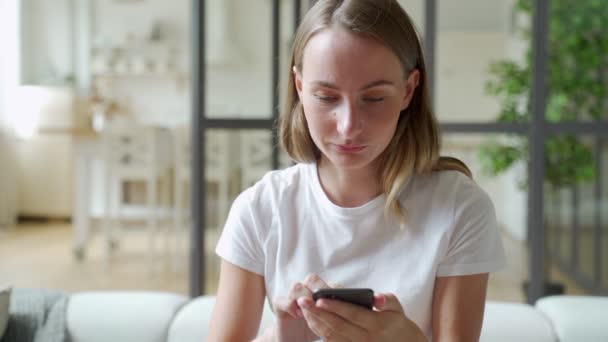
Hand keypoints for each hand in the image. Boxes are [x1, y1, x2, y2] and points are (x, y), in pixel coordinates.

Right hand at [272, 274, 333, 341]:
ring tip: (310, 310)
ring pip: (296, 287)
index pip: (330, 284)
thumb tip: (348, 308)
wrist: (297, 340)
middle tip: (322, 301)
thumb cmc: (319, 331)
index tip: (339, 298)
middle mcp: (307, 291)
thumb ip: (336, 312)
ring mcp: (293, 298)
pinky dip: (289, 305)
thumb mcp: (331, 323)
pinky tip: (297, 315)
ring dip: (304, 296)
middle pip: (312, 279)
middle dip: (319, 289)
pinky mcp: (279, 307)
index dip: (334, 290)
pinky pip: (280, 300)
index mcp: (323, 292)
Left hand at [297, 292, 426, 341]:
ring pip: (331, 335)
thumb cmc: (396, 322)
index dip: (335, 307)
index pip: (352, 314)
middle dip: (318, 313)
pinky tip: (311, 318)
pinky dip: (319, 330)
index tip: (319, 299)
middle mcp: (365, 338)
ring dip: (315, 321)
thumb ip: (387, 300)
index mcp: (376, 324)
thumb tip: (376, 297)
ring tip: (303, 308)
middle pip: (337, 326)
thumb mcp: (397, 309)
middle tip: (303, 301)